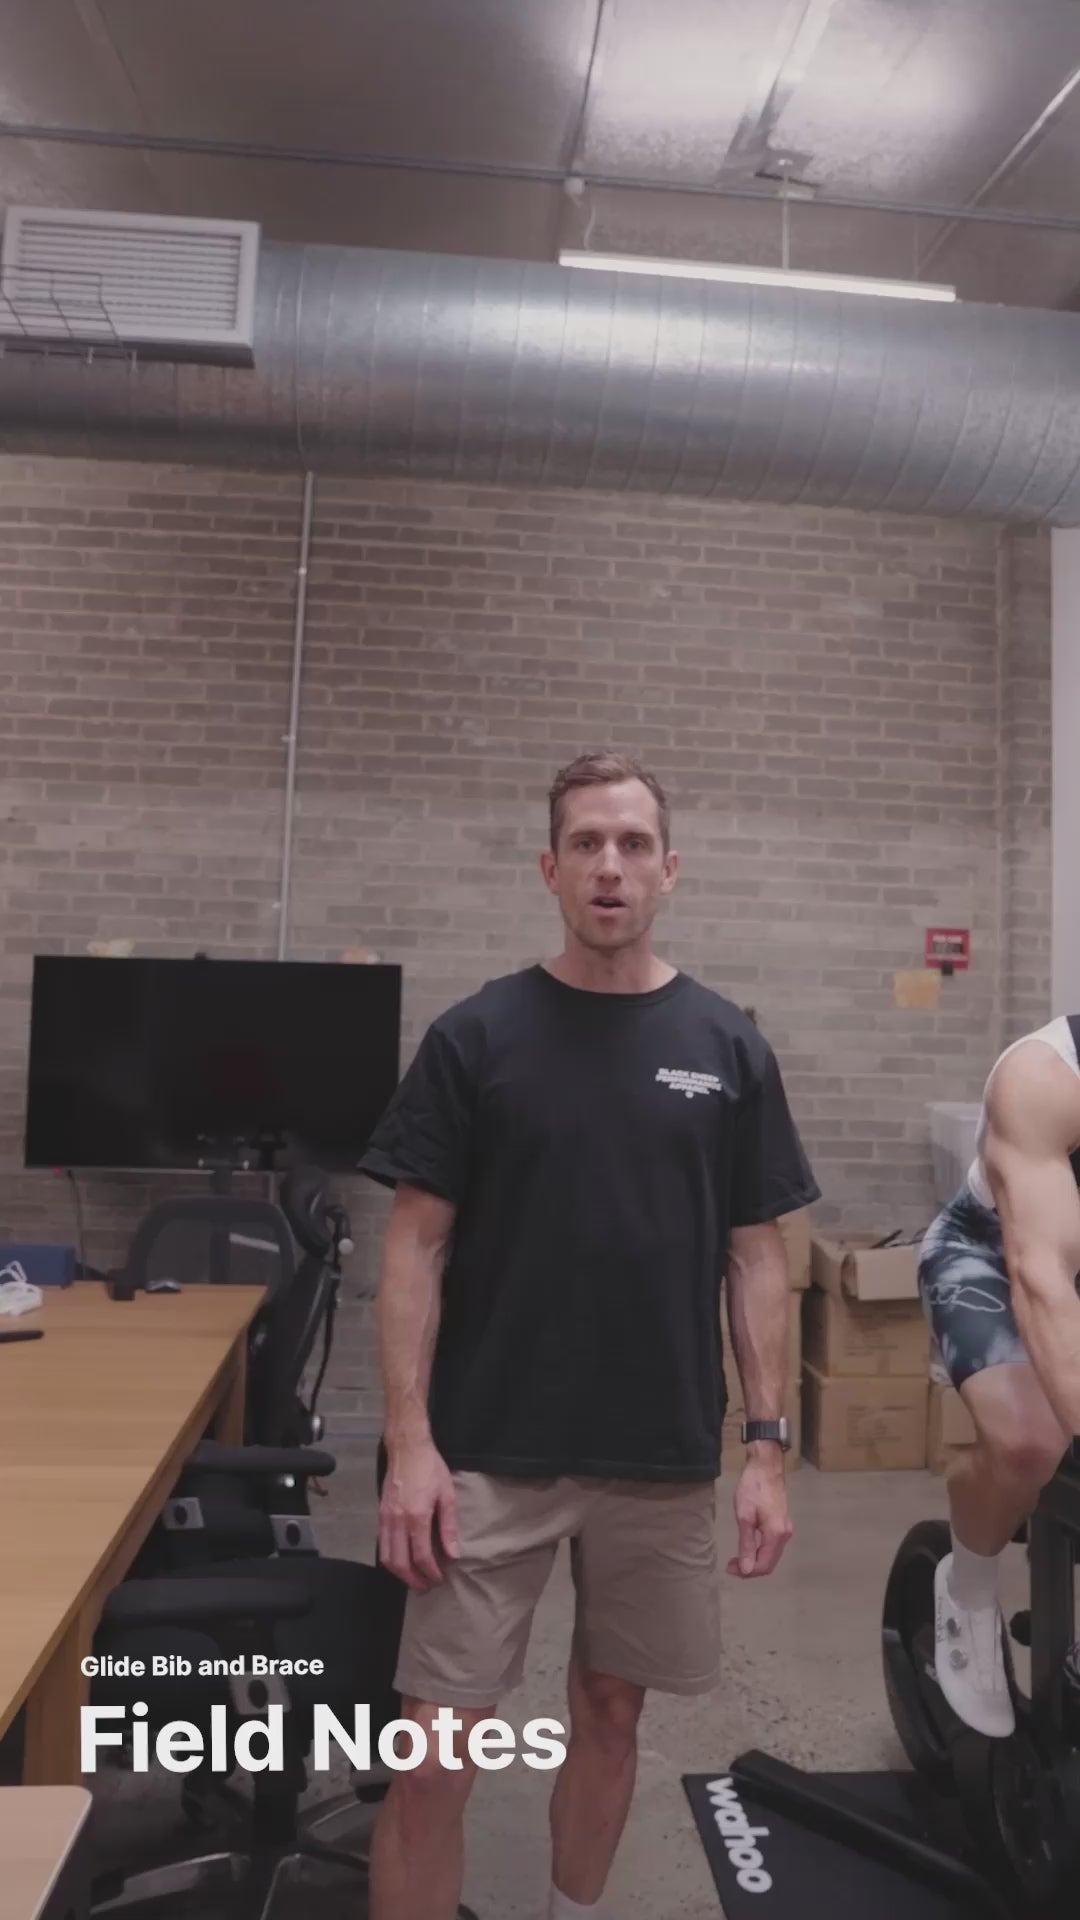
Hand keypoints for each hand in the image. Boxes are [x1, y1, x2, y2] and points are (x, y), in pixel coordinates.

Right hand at [378, 1441, 459, 1590]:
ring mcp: (385, 1517)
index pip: (421, 1556)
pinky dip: (390, 1558)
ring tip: (413, 1578)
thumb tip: (453, 1553)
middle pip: (399, 1562)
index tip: (439, 1579)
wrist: (407, 1448)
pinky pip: (381, 1543)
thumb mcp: (447, 1495)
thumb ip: (449, 1527)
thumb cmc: (430, 1468)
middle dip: (412, 1579)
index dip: (430, 1572)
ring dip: (398, 1573)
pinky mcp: (379, 1513)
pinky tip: (401, 1559)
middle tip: (425, 1587)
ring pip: (385, 1556)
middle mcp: (397, 1520)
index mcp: (416, 1516)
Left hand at [727, 1453, 792, 1577]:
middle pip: (769, 1563)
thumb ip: (746, 1544)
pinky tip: (748, 1547)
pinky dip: (760, 1551)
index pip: (763, 1565)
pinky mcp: (782, 1523)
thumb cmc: (753, 1488)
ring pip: (771, 1555)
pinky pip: (772, 1545)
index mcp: (776, 1534)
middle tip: (731, 1564)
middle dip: (750, 1568)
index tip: (729, 1567)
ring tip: (737, 1557)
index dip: (746, 1571)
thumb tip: (746, 1569)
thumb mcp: (744, 1516)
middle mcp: (785, 1535)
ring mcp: (786, 1529)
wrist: (765, 1465)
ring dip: (754, 1560)